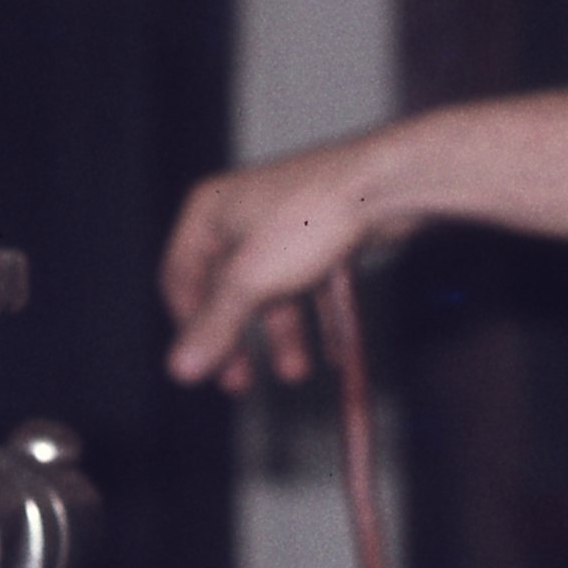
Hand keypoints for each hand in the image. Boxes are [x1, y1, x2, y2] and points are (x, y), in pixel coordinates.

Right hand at [160, 129, 411, 392]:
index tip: (205, 363)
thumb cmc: (312, 215)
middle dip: (239, 339)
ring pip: (275, 290)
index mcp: (208, 212)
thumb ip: (216, 327)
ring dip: (285, 336)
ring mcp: (286, 222)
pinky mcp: (326, 232)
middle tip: (241, 381)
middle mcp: (242, 213)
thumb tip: (181, 369)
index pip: (180, 278)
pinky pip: (313, 284)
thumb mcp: (251, 280)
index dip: (190, 326)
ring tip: (297, 372)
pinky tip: (334, 354)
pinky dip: (320, 318)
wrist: (386, 185)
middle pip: (229, 289)